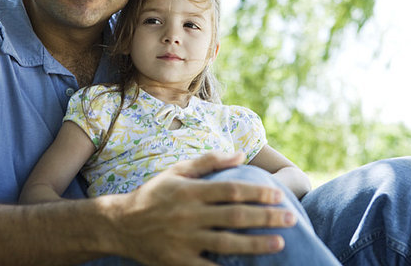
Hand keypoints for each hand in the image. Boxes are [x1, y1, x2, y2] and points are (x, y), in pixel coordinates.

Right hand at [100, 152, 296, 265]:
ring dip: (256, 244)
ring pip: (227, 243)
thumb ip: (208, 161)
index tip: (278, 194)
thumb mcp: (176, 171)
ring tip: (280, 243)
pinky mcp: (179, 262)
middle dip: (266, 217)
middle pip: (234, 217)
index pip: (230, 190)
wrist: (120, 225)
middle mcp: (189, 216)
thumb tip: (240, 154)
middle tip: (291, 218)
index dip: (257, 193)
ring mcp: (184, 241)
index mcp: (190, 191)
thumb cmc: (153, 194)